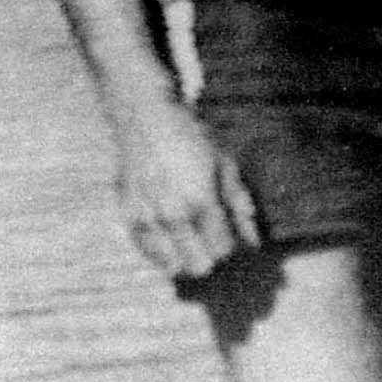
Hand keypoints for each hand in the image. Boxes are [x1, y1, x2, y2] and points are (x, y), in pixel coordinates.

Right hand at [111, 94, 260, 280]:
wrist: (145, 117)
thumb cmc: (190, 136)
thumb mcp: (224, 163)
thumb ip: (238, 203)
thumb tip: (254, 240)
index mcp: (201, 201)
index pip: (222, 249)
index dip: (232, 248)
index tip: (233, 240)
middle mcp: (172, 215)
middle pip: (199, 264)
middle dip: (212, 259)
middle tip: (215, 246)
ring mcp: (147, 217)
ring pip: (172, 264)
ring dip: (187, 260)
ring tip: (193, 249)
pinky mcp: (127, 214)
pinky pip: (146, 251)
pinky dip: (160, 256)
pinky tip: (170, 252)